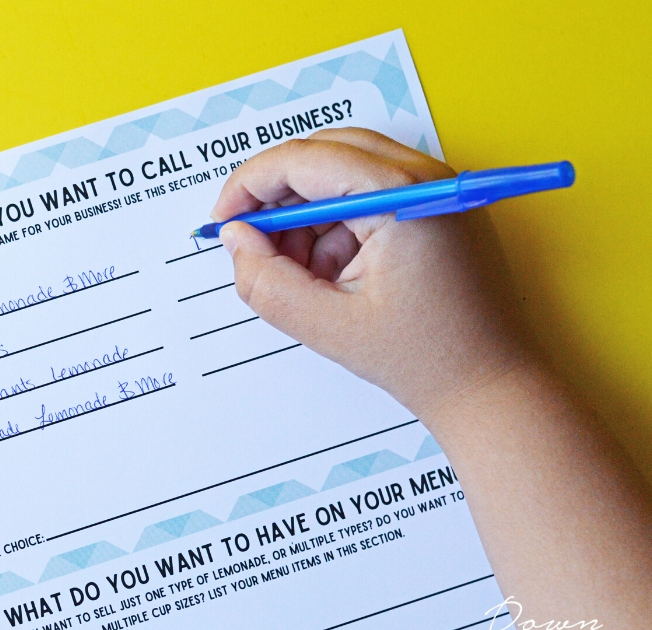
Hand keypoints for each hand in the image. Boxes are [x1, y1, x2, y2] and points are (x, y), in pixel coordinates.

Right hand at [211, 128, 532, 419]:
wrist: (492, 388)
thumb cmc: (430, 360)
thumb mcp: (330, 326)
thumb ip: (268, 282)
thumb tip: (237, 240)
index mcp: (402, 196)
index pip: (303, 160)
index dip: (249, 186)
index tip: (223, 221)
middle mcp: (424, 176)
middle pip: (322, 155)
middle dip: (278, 199)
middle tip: (253, 246)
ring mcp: (434, 189)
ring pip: (341, 173)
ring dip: (307, 217)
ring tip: (305, 277)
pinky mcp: (434, 207)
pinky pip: (366, 195)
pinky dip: (335, 228)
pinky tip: (334, 277)